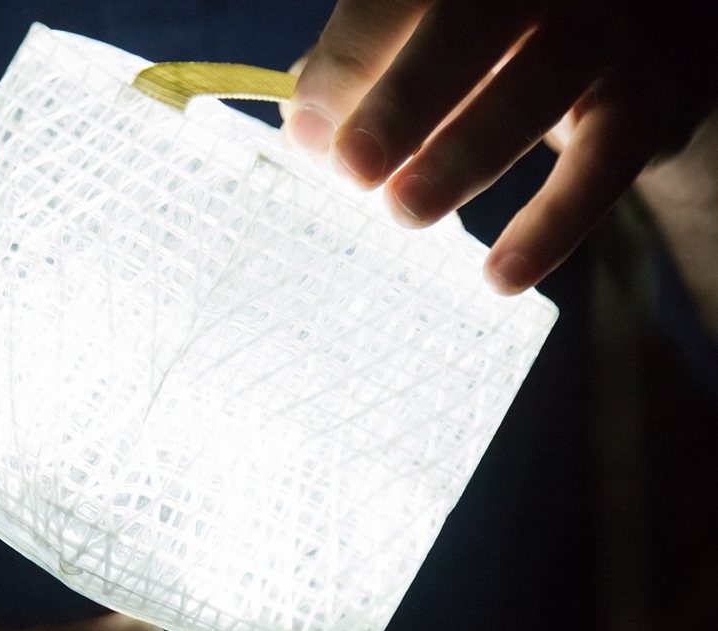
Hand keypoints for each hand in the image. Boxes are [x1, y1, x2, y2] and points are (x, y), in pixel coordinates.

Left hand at [285, 0, 717, 293]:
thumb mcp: (440, 33)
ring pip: (533, 91)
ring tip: (404, 210)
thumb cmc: (509, 38)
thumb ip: (370, 66)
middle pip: (469, 28)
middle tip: (352, 166)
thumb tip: (304, 127)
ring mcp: (609, 32)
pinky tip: (500, 275)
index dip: (349, 60)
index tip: (306, 129)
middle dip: (404, 100)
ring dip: (462, 157)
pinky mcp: (654, 101)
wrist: (653, 37)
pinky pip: (603, 168)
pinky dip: (552, 225)